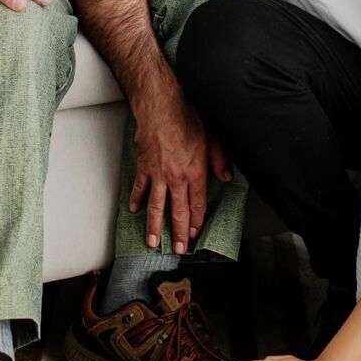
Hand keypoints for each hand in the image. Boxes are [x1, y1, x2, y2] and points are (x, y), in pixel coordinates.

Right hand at [131, 99, 229, 254]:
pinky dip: (137, 200)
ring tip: (152, 242)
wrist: (162, 110)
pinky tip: (135, 211)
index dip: (196, 221)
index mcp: (195, 174)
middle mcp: (176, 179)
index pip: (197, 205)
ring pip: (156, 207)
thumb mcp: (212, 139)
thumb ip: (219, 160)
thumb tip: (226, 177)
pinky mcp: (144, 168)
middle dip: (178, 233)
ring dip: (154, 227)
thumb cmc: (187, 120)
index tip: (194, 233)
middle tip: (178, 249)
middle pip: (177, 212)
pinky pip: (140, 189)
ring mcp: (158, 175)